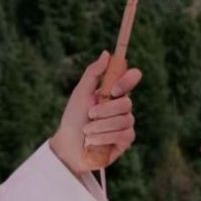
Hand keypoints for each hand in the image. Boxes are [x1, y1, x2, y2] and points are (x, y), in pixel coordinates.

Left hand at [50, 51, 141, 176]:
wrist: (68, 146)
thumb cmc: (73, 119)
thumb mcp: (80, 93)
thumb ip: (93, 73)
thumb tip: (107, 53)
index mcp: (113, 92)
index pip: (132, 78)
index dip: (127, 80)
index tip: (112, 89)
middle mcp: (122, 106)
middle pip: (127, 103)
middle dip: (104, 111)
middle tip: (90, 115)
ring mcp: (126, 123)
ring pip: (123, 120)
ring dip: (100, 126)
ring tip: (87, 132)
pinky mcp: (126, 140)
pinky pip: (123, 134)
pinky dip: (104, 137)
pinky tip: (93, 141)